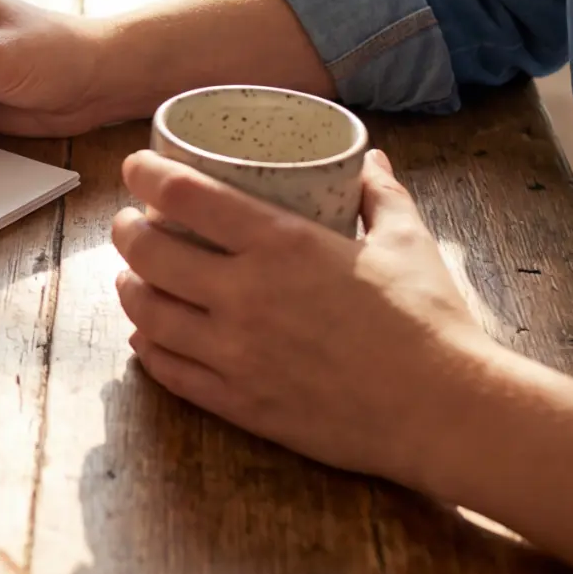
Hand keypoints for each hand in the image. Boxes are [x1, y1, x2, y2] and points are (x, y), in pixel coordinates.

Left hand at [109, 148, 510, 491]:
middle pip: (148, 253)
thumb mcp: (409, 242)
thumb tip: (372, 160)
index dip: (146, 174)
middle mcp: (244, 295)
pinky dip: (148, 347)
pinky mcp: (239, 401)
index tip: (136, 168)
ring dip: (128, 287)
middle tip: (129, 224)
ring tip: (131, 276)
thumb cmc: (430, 321)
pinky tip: (146, 335)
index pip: (184, 195)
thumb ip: (382, 196)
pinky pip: (169, 370)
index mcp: (281, 244)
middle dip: (126, 231)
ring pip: (147, 313)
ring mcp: (235, 353)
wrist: (446, 413)